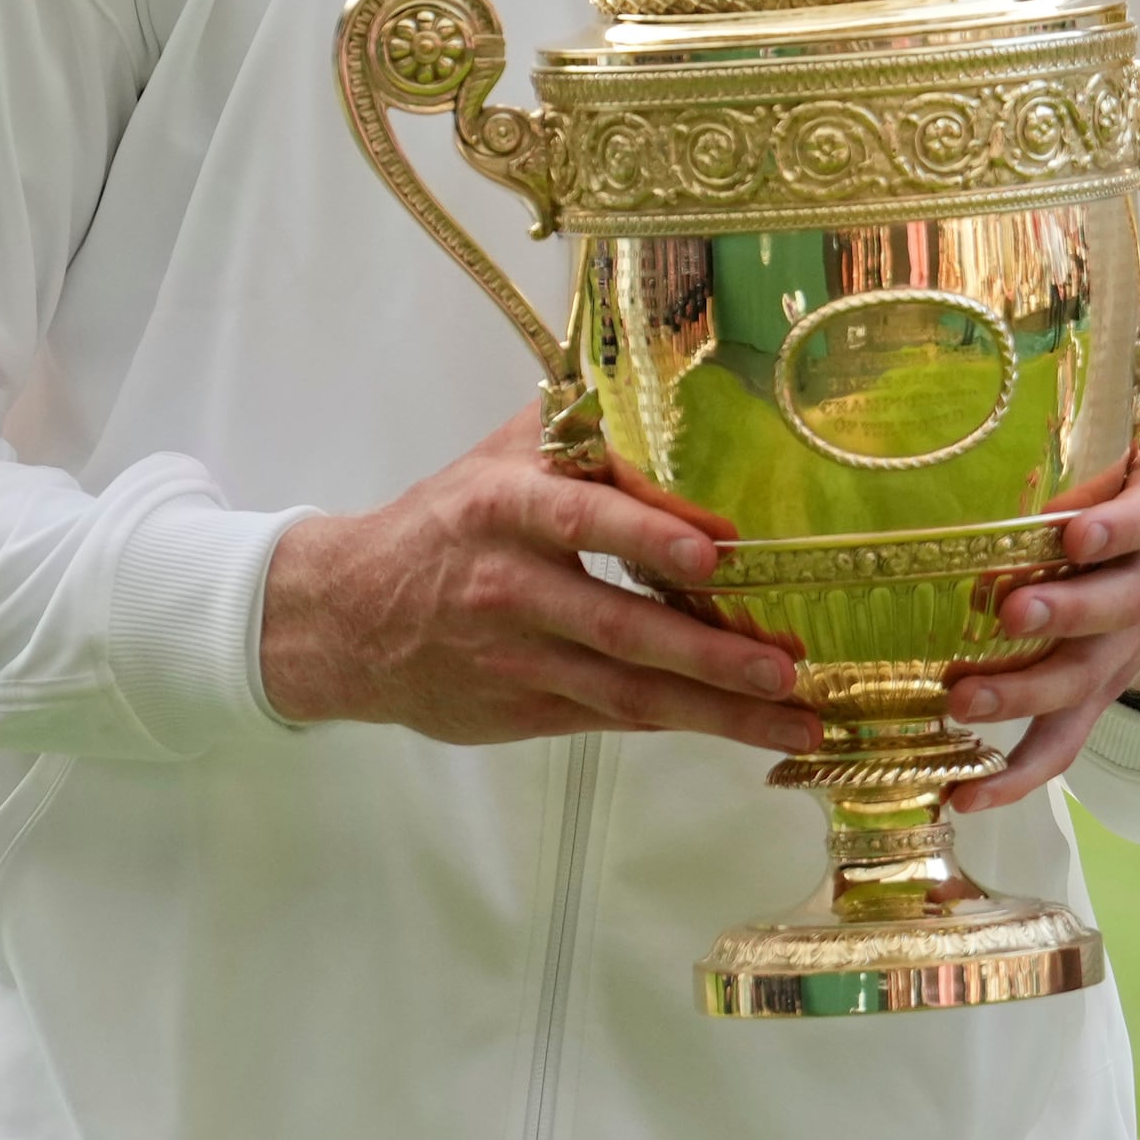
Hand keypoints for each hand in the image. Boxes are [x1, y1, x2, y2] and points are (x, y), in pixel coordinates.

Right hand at [257, 410, 815, 749]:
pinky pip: (610, 718)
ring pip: (626, 690)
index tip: (714, 550)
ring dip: (716, 710)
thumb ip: (584, 434)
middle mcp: (511, 587)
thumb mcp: (499, 459)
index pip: (582, 518)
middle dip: (710, 652)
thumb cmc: (447, 522)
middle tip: (784, 667)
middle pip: (619, 625)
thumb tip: (679, 412)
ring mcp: (517, 658)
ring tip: (792, 718)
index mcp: (506, 508)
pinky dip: (676, 721)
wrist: (346, 616)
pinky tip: (738, 727)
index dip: (647, 531)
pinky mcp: (520, 711)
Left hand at [946, 443, 1139, 814]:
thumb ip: (1082, 458)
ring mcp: (1118, 654)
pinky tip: (963, 794)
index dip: (1116, 529)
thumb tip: (978, 451)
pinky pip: (1061, 746)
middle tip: (1011, 610)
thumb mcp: (1129, 465)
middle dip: (1064, 612)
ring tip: (963, 700)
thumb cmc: (1129, 507)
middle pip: (1115, 609)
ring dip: (1023, 694)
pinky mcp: (1093, 701)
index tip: (1074, 532)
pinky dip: (1014, 777)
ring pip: (1081, 682)